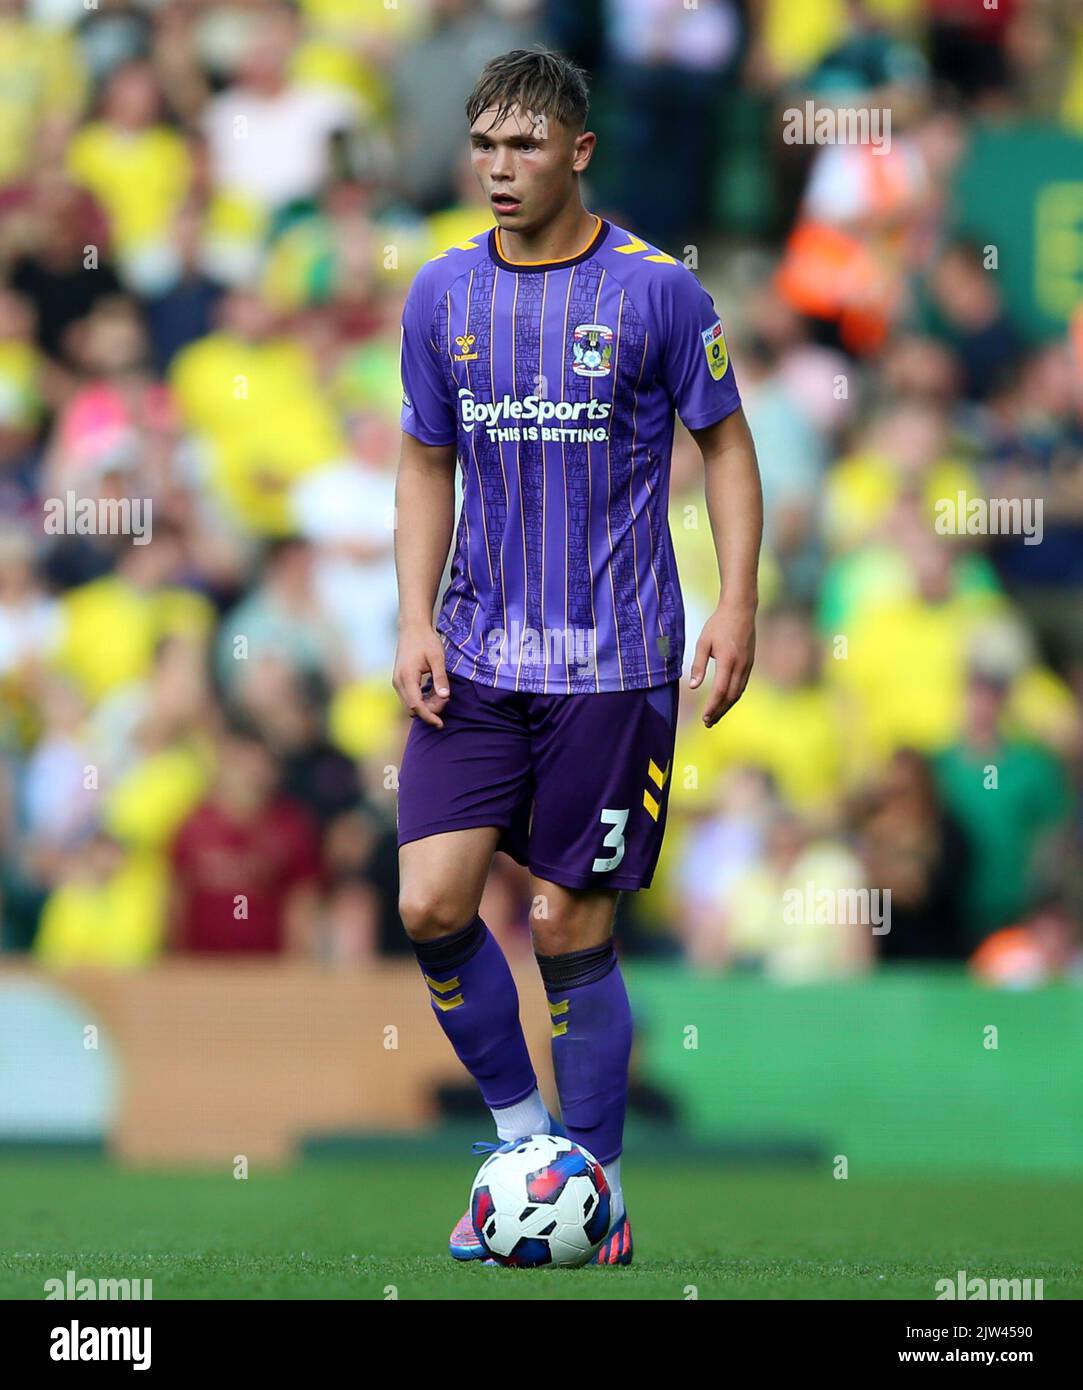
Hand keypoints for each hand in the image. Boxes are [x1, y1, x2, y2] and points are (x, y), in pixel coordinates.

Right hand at [393, 624, 449, 727]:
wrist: (412, 627)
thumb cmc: (426, 641)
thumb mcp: (437, 658)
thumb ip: (440, 678)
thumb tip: (445, 697)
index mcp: (407, 677)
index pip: (416, 706)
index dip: (429, 717)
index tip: (440, 724)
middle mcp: (398, 682)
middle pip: (413, 708)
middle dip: (430, 709)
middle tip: (445, 697)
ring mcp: (397, 681)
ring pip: (410, 704)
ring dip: (426, 704)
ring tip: (441, 692)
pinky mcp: (399, 680)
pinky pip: (409, 697)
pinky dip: (421, 699)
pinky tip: (433, 691)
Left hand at [689, 602, 755, 727]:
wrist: (741, 610)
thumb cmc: (718, 624)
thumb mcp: (703, 642)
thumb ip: (698, 665)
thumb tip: (693, 686)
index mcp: (728, 660)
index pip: (720, 690)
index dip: (713, 706)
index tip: (704, 717)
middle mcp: (741, 665)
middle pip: (731, 696)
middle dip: (719, 711)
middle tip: (708, 723)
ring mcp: (748, 665)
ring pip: (738, 692)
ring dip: (727, 706)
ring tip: (715, 716)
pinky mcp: (750, 663)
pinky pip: (742, 685)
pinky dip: (733, 696)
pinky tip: (724, 701)